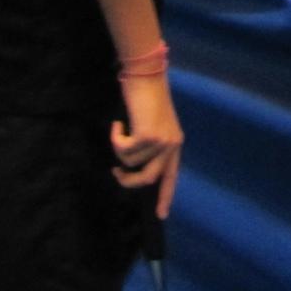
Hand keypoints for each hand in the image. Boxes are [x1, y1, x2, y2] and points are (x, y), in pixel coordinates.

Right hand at [113, 73, 184, 216]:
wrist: (146, 75)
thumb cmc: (145, 97)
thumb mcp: (152, 123)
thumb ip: (149, 144)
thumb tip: (132, 165)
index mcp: (175, 143)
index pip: (172, 176)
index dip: (166, 196)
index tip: (161, 215)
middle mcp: (172, 144)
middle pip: (149, 178)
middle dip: (129, 180)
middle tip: (116, 173)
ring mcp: (161, 141)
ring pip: (131, 163)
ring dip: (118, 150)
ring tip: (119, 131)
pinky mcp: (148, 136)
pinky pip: (123, 150)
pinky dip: (115, 138)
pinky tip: (118, 124)